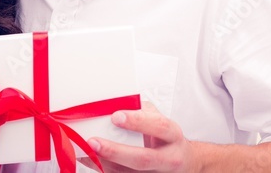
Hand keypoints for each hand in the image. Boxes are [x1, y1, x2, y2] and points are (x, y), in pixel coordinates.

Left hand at [81, 102, 198, 172]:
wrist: (185, 163)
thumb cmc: (167, 138)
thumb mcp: (160, 120)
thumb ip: (142, 112)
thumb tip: (113, 103)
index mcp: (172, 136)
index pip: (159, 127)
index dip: (138, 122)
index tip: (116, 116)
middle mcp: (168, 158)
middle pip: (143, 159)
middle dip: (116, 151)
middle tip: (93, 141)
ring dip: (105, 163)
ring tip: (85, 151)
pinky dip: (103, 168)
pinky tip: (89, 159)